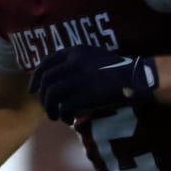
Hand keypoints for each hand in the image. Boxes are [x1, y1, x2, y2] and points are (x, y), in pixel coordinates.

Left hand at [30, 46, 157, 122]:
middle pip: (46, 79)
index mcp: (77, 51)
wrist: (136, 79)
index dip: (37, 75)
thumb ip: (78, 63)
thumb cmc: (120, 70)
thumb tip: (60, 80)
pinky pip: (64, 107)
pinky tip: (69, 120)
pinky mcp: (84, 95)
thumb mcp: (96, 58)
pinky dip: (63, 115)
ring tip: (55, 117)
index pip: (48, 61)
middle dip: (42, 96)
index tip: (34, 88)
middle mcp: (74, 62)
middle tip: (45, 107)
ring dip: (50, 108)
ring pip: (51, 94)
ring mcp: (78, 78)